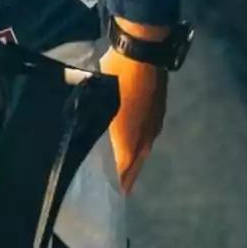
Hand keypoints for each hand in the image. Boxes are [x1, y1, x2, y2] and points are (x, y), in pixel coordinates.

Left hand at [99, 43, 168, 194]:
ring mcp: (156, 126)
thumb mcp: (101, 103)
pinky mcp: (159, 112)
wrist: (142, 51)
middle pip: (135, 167)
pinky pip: (146, 137)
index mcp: (133, 143)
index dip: (115, 186)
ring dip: (131, 159)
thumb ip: (97, 127)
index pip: (123, 175)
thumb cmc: (117, 78)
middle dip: (124, 177)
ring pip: (142, 152)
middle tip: (111, 184)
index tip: (104, 196)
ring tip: (116, 162)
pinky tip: (127, 137)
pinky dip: (137, 143)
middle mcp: (148, 141)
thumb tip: (87, 141)